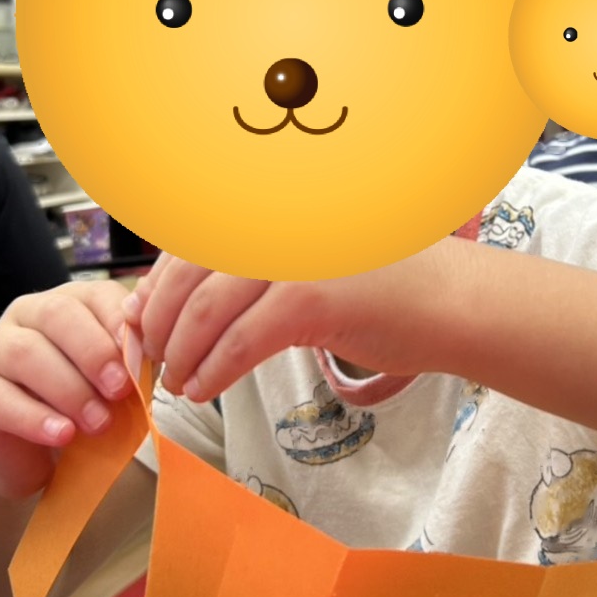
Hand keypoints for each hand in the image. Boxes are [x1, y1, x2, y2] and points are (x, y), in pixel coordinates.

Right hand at [0, 281, 134, 500]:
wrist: (34, 457)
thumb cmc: (82, 407)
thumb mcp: (115, 380)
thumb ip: (132, 359)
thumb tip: (154, 341)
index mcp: (66, 302)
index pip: (94, 295)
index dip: (120, 323)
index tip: (142, 358)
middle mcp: (25, 315)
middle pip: (57, 315)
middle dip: (94, 352)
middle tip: (120, 390)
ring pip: (25, 353)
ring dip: (69, 389)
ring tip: (98, 423)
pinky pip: (0, 398)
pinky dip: (36, 419)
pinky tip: (63, 435)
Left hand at [121, 240, 468, 401]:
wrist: (455, 301)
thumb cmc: (386, 285)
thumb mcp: (306, 261)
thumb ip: (250, 269)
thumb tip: (178, 301)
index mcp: (274, 208)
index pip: (189, 242)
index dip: (155, 285)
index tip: (141, 320)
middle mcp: (276, 222)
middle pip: (185, 273)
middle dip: (158, 322)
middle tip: (153, 357)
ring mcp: (291, 255)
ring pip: (203, 311)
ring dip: (180, 354)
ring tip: (176, 381)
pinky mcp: (308, 298)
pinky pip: (238, 342)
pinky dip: (211, 370)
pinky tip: (203, 389)